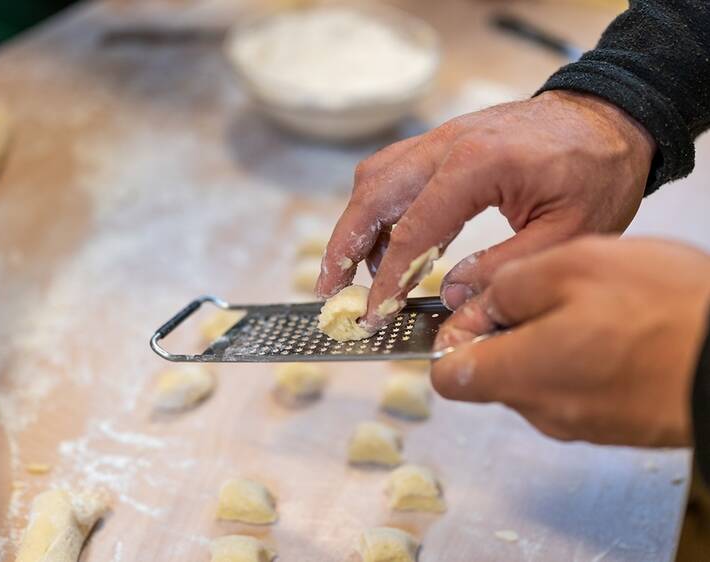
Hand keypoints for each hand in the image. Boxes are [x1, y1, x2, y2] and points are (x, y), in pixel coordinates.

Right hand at [316, 90, 654, 332]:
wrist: (609, 116)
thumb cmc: (597, 171)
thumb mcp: (568, 233)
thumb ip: (504, 268)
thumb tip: (449, 295)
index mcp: (476, 165)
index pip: (412, 230)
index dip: (387, 279)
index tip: (373, 314)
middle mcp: (447, 144)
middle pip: (373, 194)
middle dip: (343, 245)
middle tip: (330, 290)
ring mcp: (442, 138)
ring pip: (375, 178)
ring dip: (356, 224)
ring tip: (354, 272)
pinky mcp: (445, 142)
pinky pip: (395, 172)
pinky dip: (380, 209)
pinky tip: (391, 244)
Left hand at [431, 236, 709, 446]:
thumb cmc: (666, 310)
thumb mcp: (571, 266)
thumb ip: (506, 286)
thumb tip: (477, 302)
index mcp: (519, 373)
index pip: (446, 374)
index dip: (451, 335)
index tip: (474, 306)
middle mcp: (542, 409)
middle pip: (490, 373)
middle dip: (504, 330)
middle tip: (543, 291)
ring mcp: (579, 421)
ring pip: (533, 376)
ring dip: (544, 339)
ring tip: (589, 305)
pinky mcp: (612, 421)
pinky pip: (573, 386)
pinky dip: (578, 355)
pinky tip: (613, 327)